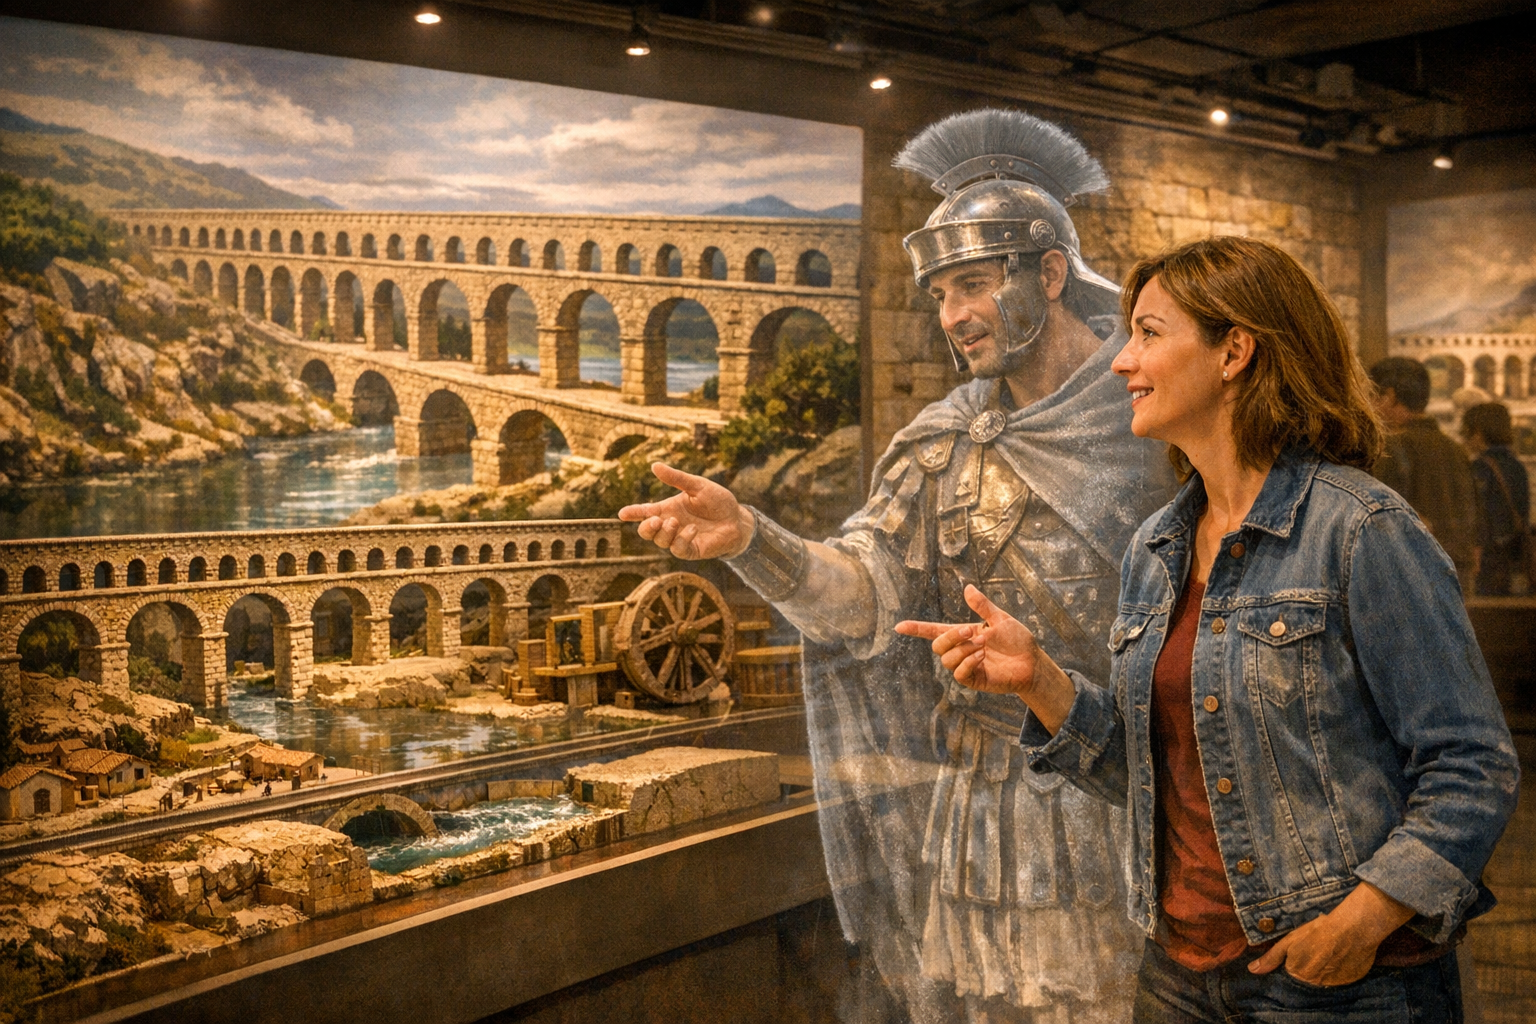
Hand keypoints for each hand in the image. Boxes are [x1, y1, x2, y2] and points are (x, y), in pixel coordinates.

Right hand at [617, 463, 755, 559]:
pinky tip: (692, 529)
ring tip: (676, 521)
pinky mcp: (691, 550)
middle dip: (645, 527)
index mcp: (669, 509)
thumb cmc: (718, 501)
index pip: (645, 511)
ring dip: (664, 532)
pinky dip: (682, 539)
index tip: (622, 514)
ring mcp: (680, 538)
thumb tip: (655, 466)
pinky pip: (678, 549)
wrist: (738, 519)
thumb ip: (676, 478)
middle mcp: (671, 525)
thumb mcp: (697, 486)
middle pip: (647, 531)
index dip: (633, 513)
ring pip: (660, 541)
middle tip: (655, 520)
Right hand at [895, 585, 1041, 696]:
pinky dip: (968, 662)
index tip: (899, 626)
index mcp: (964, 634)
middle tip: (972, 631)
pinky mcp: (974, 680)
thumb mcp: (1000, 619)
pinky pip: (958, 674)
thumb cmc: (1018, 641)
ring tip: (984, 645)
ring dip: (963, 649)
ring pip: (946, 660)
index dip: (916, 629)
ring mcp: (966, 666)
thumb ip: (982, 606)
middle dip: (951, 637)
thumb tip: (967, 588)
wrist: (1033, 662)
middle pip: (937, 646)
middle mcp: (961, 650)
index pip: (934, 631)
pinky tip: (982, 656)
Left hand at [1248, 882, 1414, 986]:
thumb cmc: (1318, 931)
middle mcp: (1316, 983)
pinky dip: (1341, 969)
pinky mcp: (1352, 980)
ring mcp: (1335, 984)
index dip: (1296, 960)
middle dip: (1311, 966)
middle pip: (1309, 978)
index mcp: (1299, 974)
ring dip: (1326, 969)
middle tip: (1317, 949)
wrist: (1352, 928)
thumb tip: (1252, 970)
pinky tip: (1342, 955)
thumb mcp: (1289, 941)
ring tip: (1331, 951)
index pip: (1292, 973)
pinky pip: (1342, 977)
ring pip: (1325, 978)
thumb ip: (1271, 958)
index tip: (1303, 950)